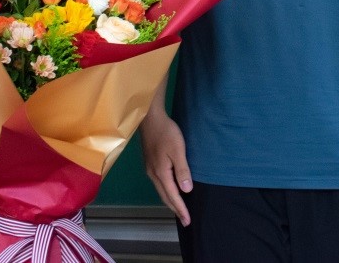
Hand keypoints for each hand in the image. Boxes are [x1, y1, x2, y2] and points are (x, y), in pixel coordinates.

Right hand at [140, 106, 192, 225]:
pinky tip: (171, 190)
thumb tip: (187, 191)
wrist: (150, 118)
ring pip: (161, 190)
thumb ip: (182, 171)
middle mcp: (153, 174)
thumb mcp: (178, 150)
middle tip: (185, 220)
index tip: (187, 220)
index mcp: (161, 173)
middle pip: (165, 196)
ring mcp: (150, 169)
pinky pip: (159, 183)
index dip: (181, 209)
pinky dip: (166, 191)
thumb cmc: (166, 133)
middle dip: (175, 209)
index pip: (173, 196)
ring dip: (170, 201)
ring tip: (178, 208)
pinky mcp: (150, 163)